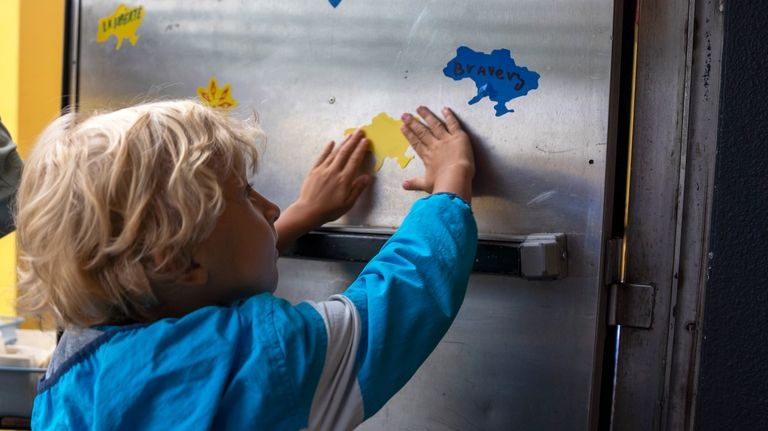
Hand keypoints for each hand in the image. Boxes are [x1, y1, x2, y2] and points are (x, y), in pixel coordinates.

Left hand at [275, 130, 372, 251]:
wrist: (308, 211)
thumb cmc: (329, 210)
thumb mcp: (348, 203)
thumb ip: (358, 189)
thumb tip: (368, 177)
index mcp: (344, 180)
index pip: (355, 160)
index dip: (361, 149)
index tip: (366, 141)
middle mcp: (334, 172)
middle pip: (345, 152)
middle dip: (353, 141)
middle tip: (360, 131)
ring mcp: (323, 170)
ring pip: (335, 153)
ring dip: (343, 143)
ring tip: (349, 135)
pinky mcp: (314, 171)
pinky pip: (321, 157)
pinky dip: (327, 149)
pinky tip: (331, 143)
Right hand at [400, 106, 474, 202]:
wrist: (455, 178)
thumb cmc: (441, 183)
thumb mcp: (426, 184)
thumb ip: (414, 183)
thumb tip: (403, 186)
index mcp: (426, 156)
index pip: (416, 142)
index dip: (409, 134)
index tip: (402, 126)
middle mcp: (434, 145)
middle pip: (422, 131)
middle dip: (413, 122)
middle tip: (404, 115)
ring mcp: (445, 139)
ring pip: (435, 124)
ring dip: (427, 115)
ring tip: (420, 108)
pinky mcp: (458, 136)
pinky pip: (453, 123)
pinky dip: (449, 116)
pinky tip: (444, 109)